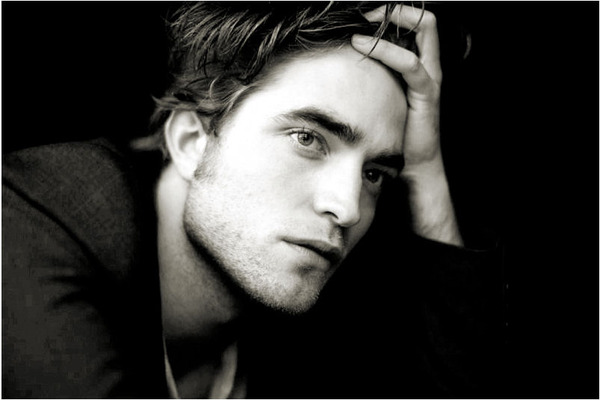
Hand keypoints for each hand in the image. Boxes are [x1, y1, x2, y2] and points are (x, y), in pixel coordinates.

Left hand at [351, 5, 462, 245]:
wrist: (412, 166)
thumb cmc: (392, 134)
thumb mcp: (376, 100)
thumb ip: (364, 81)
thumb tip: (330, 65)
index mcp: (415, 66)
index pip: (413, 24)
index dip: (391, 12)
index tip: (359, 12)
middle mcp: (426, 67)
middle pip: (423, 20)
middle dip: (394, 9)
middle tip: (364, 10)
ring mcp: (428, 79)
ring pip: (423, 31)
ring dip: (392, 20)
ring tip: (362, 21)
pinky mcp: (426, 94)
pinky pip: (412, 64)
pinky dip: (387, 51)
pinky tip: (362, 47)